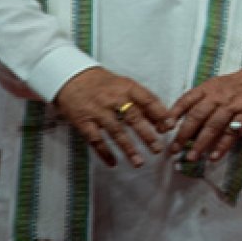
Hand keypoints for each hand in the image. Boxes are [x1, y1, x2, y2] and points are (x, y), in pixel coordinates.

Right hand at [52, 67, 168, 167]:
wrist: (72, 78)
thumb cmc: (103, 83)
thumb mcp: (124, 85)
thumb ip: (142, 101)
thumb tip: (161, 119)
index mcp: (127, 87)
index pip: (148, 100)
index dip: (160, 114)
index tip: (170, 126)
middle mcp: (113, 99)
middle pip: (134, 118)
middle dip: (147, 135)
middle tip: (157, 148)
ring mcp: (98, 111)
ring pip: (116, 132)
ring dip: (128, 148)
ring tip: (139, 162)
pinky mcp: (83, 122)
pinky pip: (95, 140)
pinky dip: (104, 152)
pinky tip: (113, 162)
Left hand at [169, 62, 241, 162]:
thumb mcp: (220, 85)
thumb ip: (203, 100)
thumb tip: (184, 122)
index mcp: (210, 87)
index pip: (187, 99)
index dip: (174, 114)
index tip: (164, 128)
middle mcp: (220, 96)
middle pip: (197, 115)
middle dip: (184, 134)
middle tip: (174, 150)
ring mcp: (235, 105)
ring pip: (213, 126)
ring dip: (200, 143)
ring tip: (191, 157)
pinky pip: (232, 132)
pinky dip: (222, 146)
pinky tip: (213, 156)